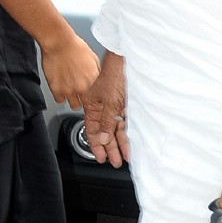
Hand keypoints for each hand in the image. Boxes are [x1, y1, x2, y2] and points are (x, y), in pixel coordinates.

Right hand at [39, 29, 100, 107]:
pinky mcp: (56, 89)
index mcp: (93, 80)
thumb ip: (96, 72)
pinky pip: (60, 101)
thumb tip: (98, 78)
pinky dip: (60, 96)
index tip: (91, 94)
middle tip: (80, 92)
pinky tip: (62, 89)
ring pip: (74, 105)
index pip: (97, 97)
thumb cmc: (75, 46)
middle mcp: (82, 87)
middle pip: (86, 104)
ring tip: (71, 91)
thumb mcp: (94, 58)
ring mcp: (69, 90)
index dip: (93, 96)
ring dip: (73, 99)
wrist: (59, 43)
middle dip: (84, 98)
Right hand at [82, 52, 129, 167]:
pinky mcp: (124, 105)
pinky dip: (127, 133)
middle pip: (105, 133)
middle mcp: (102, 108)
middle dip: (110, 148)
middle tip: (114, 161)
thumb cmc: (114, 74)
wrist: (126, 61)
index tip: (101, 157)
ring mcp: (114, 106)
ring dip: (120, 143)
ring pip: (116, 129)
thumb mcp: (110, 102)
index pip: (92, 131)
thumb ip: (107, 121)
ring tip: (123, 156)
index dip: (96, 146)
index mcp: (92, 107)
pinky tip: (130, 142)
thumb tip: (104, 138)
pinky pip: (124, 122)